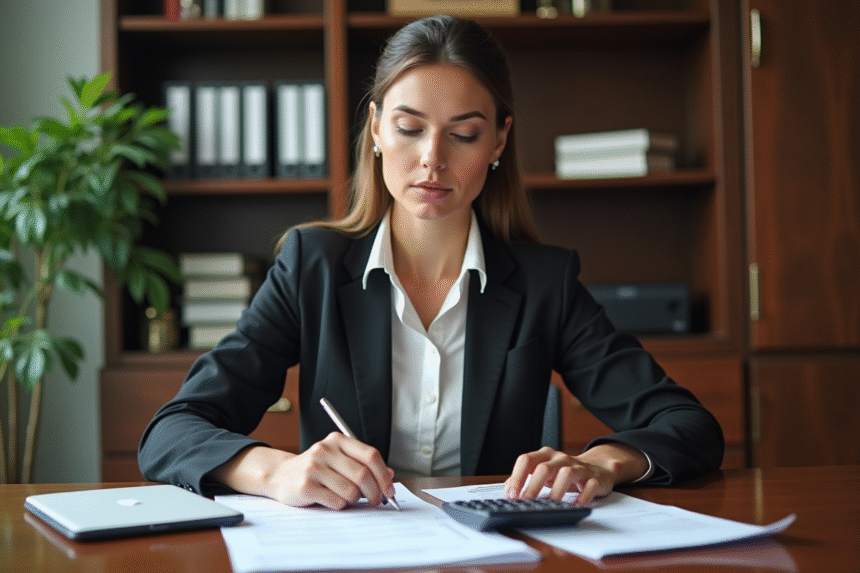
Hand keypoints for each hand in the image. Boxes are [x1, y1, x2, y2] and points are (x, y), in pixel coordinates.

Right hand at [211, 433, 394, 509]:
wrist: (279, 475)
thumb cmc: (315, 469)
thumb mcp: (338, 459)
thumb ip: (362, 464)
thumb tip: (390, 475)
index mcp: (338, 440)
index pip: (371, 455)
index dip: (384, 475)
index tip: (389, 489)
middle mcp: (325, 450)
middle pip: (363, 475)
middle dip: (374, 492)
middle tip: (376, 501)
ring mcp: (314, 467)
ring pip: (351, 491)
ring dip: (354, 499)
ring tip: (346, 497)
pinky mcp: (306, 485)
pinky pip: (336, 501)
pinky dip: (340, 505)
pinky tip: (331, 499)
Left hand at [504, 443, 648, 505]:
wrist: (599, 468)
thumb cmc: (566, 472)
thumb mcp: (545, 472)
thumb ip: (527, 477)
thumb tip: (508, 489)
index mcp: (546, 456)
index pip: (526, 460)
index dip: (517, 477)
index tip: (511, 494)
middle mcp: (561, 459)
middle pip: (544, 468)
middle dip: (533, 486)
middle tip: (526, 502)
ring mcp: (578, 467)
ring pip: (566, 474)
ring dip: (556, 492)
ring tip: (550, 505)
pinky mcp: (594, 478)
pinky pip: (589, 486)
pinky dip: (582, 497)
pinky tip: (574, 506)